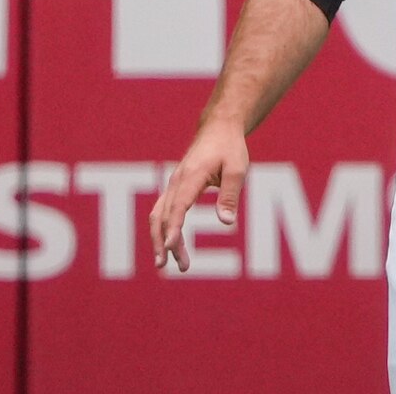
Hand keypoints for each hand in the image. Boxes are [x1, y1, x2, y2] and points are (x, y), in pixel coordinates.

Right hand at [148, 121, 249, 271]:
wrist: (218, 128)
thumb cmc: (230, 148)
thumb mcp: (237, 169)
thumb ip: (230, 195)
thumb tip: (226, 223)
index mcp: (191, 175)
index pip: (178, 206)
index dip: (174, 228)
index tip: (171, 248)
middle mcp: (177, 181)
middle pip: (164, 216)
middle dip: (168, 243)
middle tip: (181, 267)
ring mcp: (173, 184)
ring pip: (158, 216)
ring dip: (161, 240)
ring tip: (168, 264)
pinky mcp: (175, 188)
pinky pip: (163, 211)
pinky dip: (163, 230)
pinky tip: (171, 246)